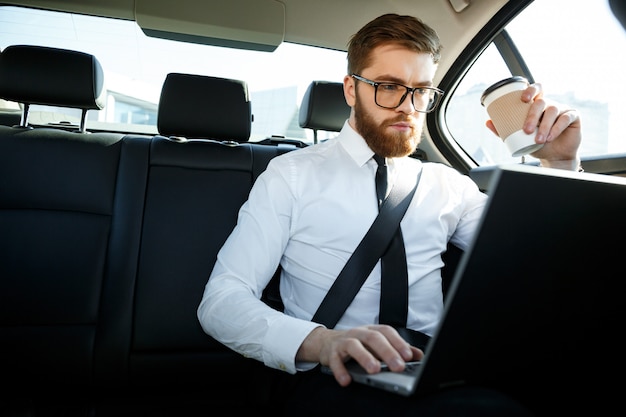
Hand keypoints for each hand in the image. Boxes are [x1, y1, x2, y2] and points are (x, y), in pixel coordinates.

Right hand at [297, 325, 423, 386]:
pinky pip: (335, 361)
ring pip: (354, 346)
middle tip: (398, 366)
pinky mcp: (332, 353)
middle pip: (373, 338)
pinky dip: (341, 371)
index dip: (398, 342)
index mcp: (372, 330)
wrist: (327, 342)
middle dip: (387, 352)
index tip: (409, 356)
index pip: (387, 332)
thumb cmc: (358, 344)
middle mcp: (359, 333)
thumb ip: (397, 349)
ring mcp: (344, 341)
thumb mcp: (377, 345)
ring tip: (375, 370)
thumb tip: (419, 355)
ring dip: (365, 358)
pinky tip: (347, 380)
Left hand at [486, 82, 581, 169]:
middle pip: (541, 102)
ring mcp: (562, 109)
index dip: (530, 90)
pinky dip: (556, 128)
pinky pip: (565, 118)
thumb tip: (487, 122)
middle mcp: (550, 104)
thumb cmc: (536, 144)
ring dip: (544, 126)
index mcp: (537, 105)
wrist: (554, 157)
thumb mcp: (519, 138)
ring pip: (552, 111)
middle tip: (526, 130)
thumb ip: (503, 130)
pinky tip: (550, 137)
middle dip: (532, 115)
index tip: (523, 99)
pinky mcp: (573, 116)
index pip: (535, 90)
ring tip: (538, 140)